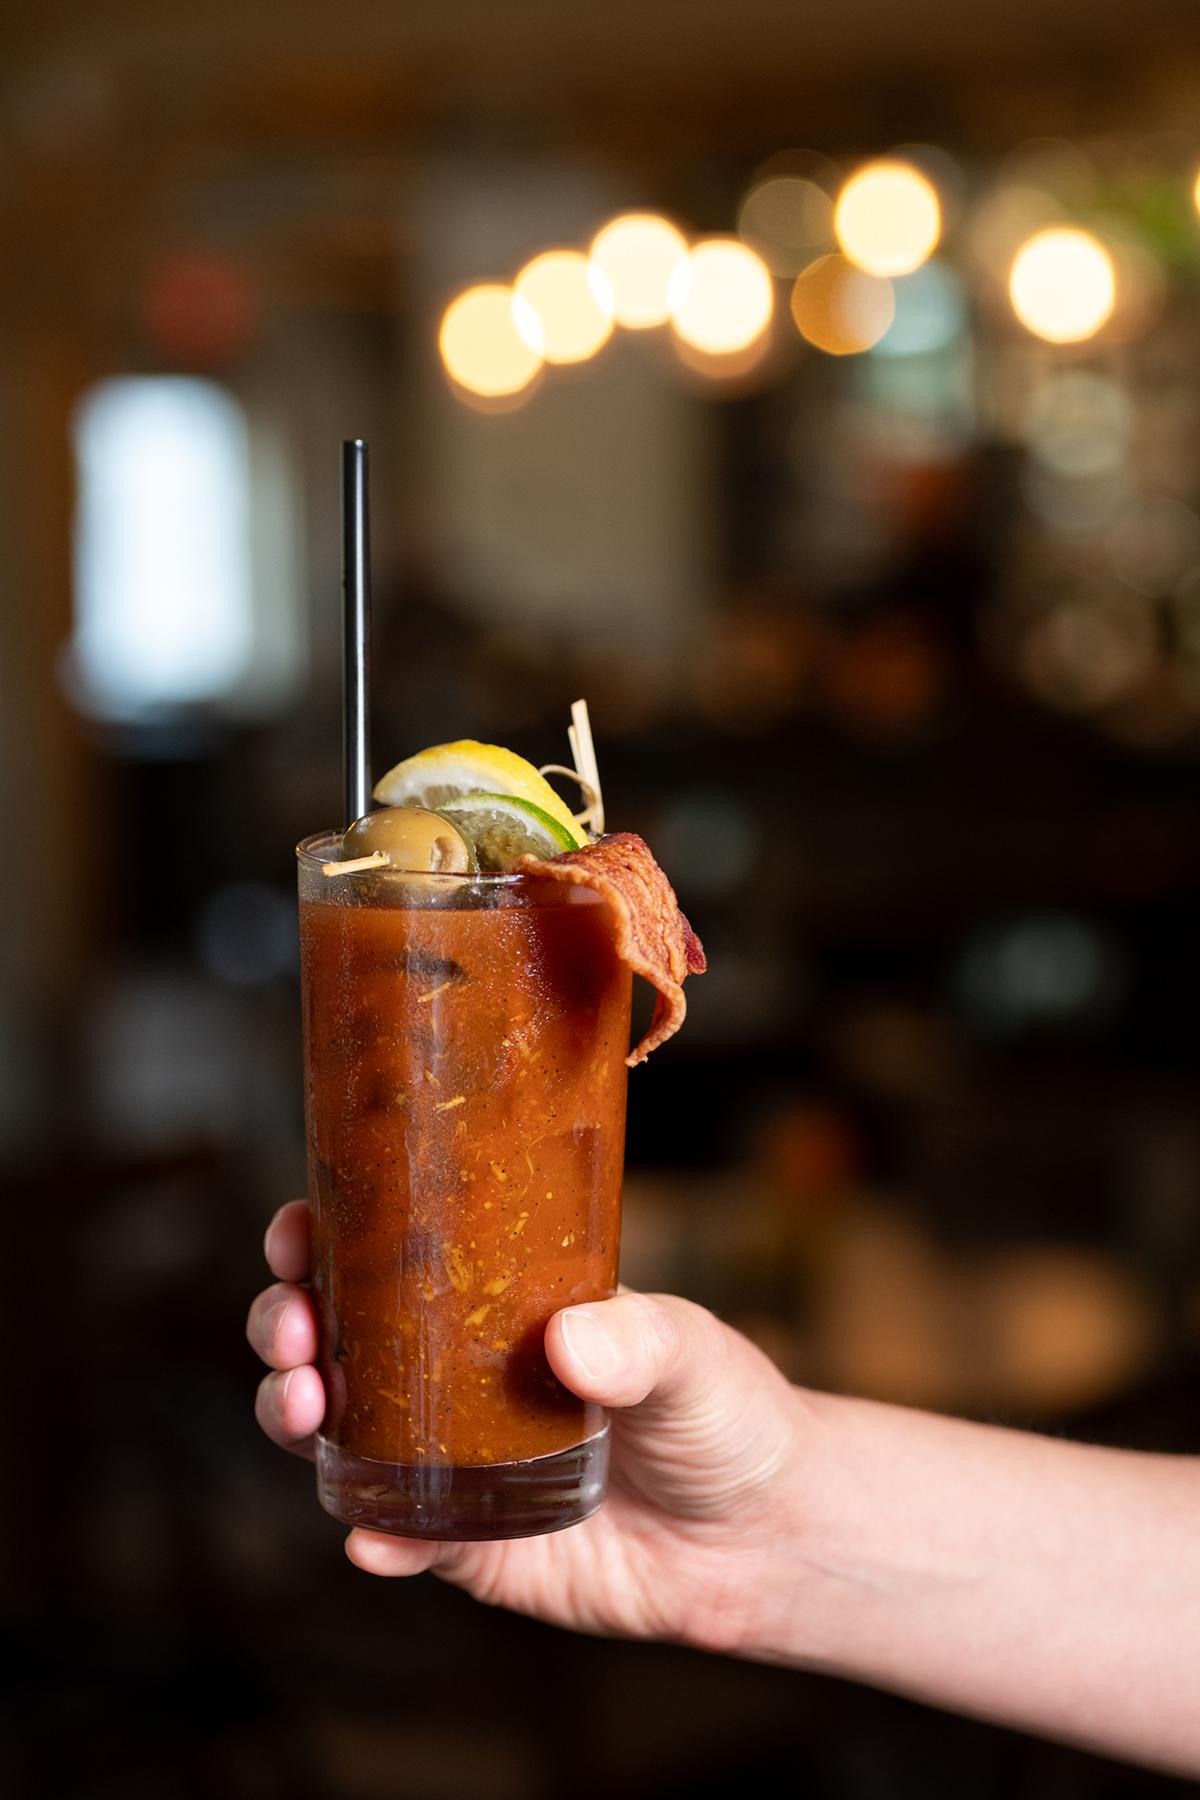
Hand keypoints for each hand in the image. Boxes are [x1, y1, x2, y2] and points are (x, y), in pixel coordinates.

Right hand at [248, 1200, 806, 1652]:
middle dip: (285, 1323)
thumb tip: (569, 1340)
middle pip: (331, 1338)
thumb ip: (639, 1340)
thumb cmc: (725, 1410)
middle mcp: (454, 1377)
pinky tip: (372, 1537)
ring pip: (338, 1433)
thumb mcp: (691, 1350)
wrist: (763, 1536)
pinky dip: (373, 1537)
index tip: (297, 1228)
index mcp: (493, 1304)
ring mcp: (453, 1460)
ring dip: (296, 1416)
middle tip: (293, 1327)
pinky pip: (400, 1540)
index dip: (321, 1238)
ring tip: (305, 1404)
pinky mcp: (471, 1545)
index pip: (383, 1256)